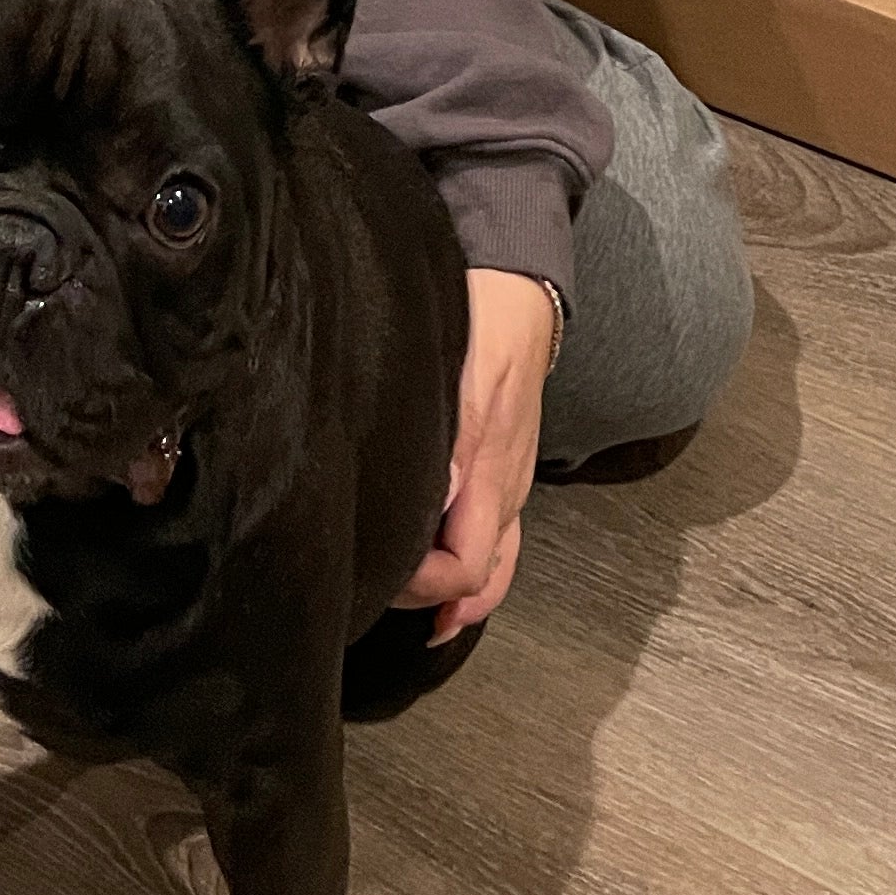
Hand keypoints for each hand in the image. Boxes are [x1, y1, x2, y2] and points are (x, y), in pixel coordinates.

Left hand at [396, 267, 559, 639]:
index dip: (422, 585)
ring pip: (490, 569)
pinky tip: (445, 592)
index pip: (464, 567)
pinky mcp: (506, 474)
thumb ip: (452, 437)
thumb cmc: (485, 320)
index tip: (378, 572)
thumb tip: (439, 502)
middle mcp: (506, 490)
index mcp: (492, 470)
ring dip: (450, 592)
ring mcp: (510, 486)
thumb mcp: (463, 368)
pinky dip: (473, 577)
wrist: (521, 290)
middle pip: (475, 579)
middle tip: (373, 587)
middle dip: (425, 594)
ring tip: (407, 605)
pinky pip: (498, 545)